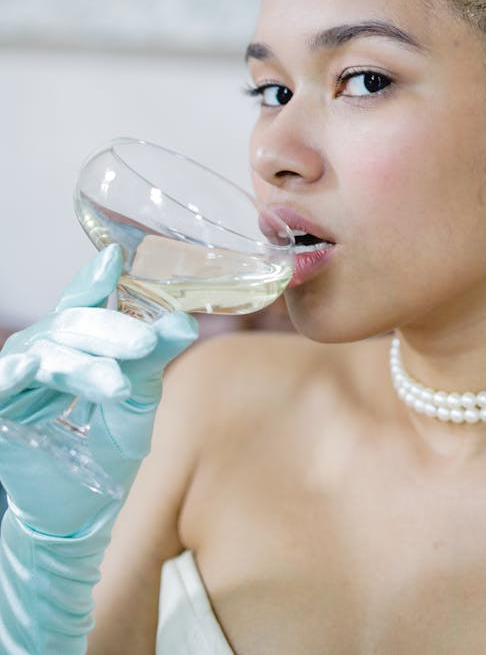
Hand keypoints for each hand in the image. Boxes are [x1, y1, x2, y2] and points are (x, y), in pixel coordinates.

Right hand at [0, 245, 197, 534]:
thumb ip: (154, 357)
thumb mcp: (140, 395)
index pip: (84, 302)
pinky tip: (30, 368)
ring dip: (85, 367)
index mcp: (75, 339)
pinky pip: (4, 385)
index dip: (95, 279)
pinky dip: (14, 375)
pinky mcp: (2, 410)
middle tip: (145, 343)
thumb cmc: (111, 443)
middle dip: (111, 332)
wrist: (83, 509)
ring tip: (117, 384)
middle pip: (73, 326)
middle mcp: (44, 349)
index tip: (115, 257)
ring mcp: (18, 377)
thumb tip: (185, 323)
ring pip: (50, 356)